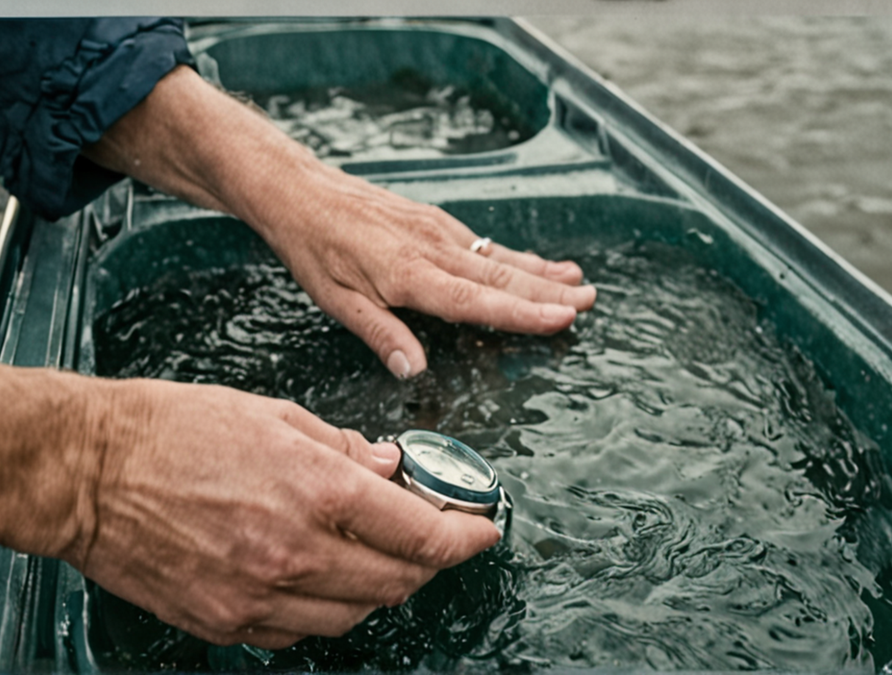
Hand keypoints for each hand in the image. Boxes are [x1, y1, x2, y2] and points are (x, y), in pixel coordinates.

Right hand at [0, 344, 499, 648]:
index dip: (464, 534)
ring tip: (376, 558)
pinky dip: (326, 611)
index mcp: (314, 489)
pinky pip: (300, 633)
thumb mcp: (272, 414)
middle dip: (427, 563)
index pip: (420, 532)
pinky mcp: (225, 622)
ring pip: (354, 616)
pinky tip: (321, 581)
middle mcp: (294, 552)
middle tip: (433, 538)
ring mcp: (258, 596)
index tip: (483, 529)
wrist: (84, 473)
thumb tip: (391, 469)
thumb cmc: (172, 428)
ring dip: (380, 590)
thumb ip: (343, 447)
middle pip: (397, 582)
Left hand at [240, 162, 596, 378]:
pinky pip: (485, 243)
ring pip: (500, 257)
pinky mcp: (434, 220)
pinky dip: (517, 256)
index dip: (523, 313)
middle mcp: (433, 249)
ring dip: (543, 273)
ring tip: (581, 284)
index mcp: (410, 275)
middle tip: (591, 304)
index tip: (562, 319)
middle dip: (551, 293)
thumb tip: (416, 371)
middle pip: (502, 277)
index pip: (477, 301)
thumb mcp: (336, 300)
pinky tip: (536, 264)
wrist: (300, 190)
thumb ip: (381, 334)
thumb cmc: (313, 247)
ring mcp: (437, 231)